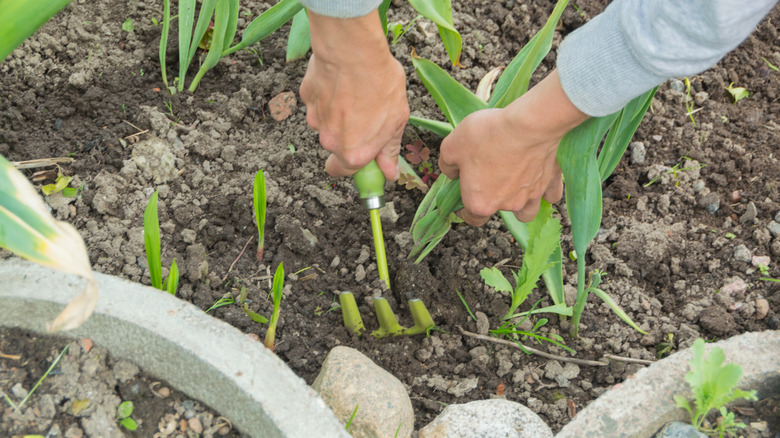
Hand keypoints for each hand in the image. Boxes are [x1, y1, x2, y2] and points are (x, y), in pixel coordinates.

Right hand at [300, 10, 408, 180]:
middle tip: (366, 114)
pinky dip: (328, 96)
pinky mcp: (306, 97)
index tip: (364, 154)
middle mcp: (330, 141)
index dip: (354, 164)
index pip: (345, 171)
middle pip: (336, 145)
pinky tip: (343, 81)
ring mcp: (315, 119)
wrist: (353, 51)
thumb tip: (390, 173)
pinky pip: (319, 102)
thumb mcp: (397, 121)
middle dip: (348, 135)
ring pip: (326, 122)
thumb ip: (389, 150)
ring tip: (357, 93)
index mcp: (353, 153)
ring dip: (338, 114)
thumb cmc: (379, 84)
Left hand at [438, 70, 588, 225]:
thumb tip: (452, 173)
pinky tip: (540, 179)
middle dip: (493, 200)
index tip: (463, 200)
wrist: (528, 125)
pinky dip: (546, 192)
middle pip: (498, 212)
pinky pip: (550, 196)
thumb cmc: (488, 136)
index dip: (464, 210)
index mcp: (480, 202)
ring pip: (527, 212)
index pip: (471, 217)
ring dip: (521, 206)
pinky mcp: (550, 182)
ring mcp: (531, 196)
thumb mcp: (451, 147)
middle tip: (490, 179)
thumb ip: (447, 165)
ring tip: (516, 189)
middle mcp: (506, 205)